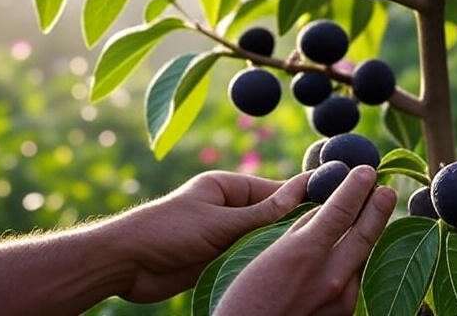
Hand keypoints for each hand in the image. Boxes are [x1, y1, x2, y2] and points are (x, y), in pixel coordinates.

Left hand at [110, 171, 311, 302]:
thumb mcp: (220, 221)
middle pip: (271, 215)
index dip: (302, 195)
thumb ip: (263, 212)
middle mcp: (226, 208)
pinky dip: (261, 262)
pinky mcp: (216, 259)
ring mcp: (222, 234)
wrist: (123, 265)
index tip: (334, 198)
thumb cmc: (166, 231)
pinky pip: (247, 258)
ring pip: (261, 239)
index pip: (273, 189)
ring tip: (311, 252)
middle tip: (328, 231)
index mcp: (225, 187)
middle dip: (293, 224)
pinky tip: (283, 269)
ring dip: (277, 246)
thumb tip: (301, 190)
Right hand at [215, 165, 396, 315]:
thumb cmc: (246, 302)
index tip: (366, 171)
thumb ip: (300, 233)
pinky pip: (355, 280)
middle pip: (365, 233)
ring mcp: (342, 299)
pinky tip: (349, 255)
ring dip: (367, 236)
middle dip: (378, 208)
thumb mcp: (269, 257)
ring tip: (372, 215)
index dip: (356, 187)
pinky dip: (353, 264)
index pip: (341, 210)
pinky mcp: (345, 314)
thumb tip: (323, 213)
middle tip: (386, 189)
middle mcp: (331, 276)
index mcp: (305, 254)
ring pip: (362, 258)